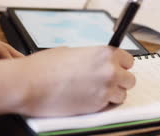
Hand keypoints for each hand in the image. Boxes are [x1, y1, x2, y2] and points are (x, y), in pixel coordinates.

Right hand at [18, 46, 135, 116]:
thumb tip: (96, 63)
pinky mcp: (97, 106)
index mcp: (104, 53)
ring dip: (111, 94)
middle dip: (118, 81)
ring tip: (93, 92)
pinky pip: (109, 106)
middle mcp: (109, 71)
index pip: (128, 60)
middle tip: (103, 82)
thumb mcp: (71, 52)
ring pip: (122, 95)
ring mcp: (105, 90)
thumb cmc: (44, 66)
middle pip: (129, 79)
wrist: (30, 84)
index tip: (114, 68)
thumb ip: (91, 57)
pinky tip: (87, 99)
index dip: (120, 65)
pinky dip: (102, 104)